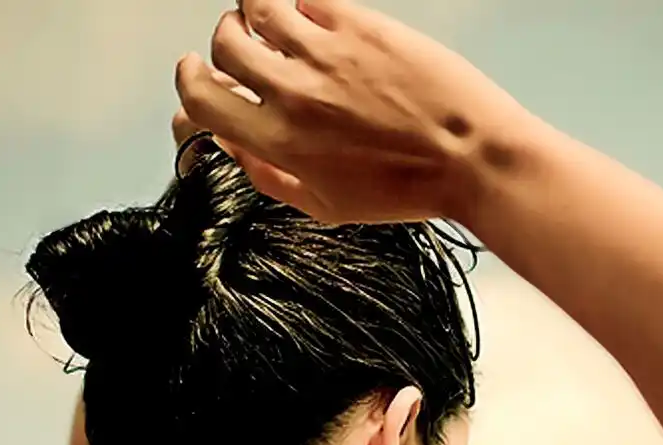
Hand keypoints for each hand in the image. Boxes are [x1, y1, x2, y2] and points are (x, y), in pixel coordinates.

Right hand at [173, 0, 523, 224]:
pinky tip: (312, 15)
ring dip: (257, 12)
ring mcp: (324, 54)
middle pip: (224, 44)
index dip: (191, 81)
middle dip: (226, 41)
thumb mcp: (327, 207)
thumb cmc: (407, 189)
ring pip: (259, 8)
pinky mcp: (360, 25)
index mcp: (278, 143)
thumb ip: (268, 176)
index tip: (197, 72)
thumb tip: (231, 146)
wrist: (472, 159)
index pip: (201, 98)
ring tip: (273, 21)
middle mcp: (292, 94)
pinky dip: (301, 3)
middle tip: (242, 43)